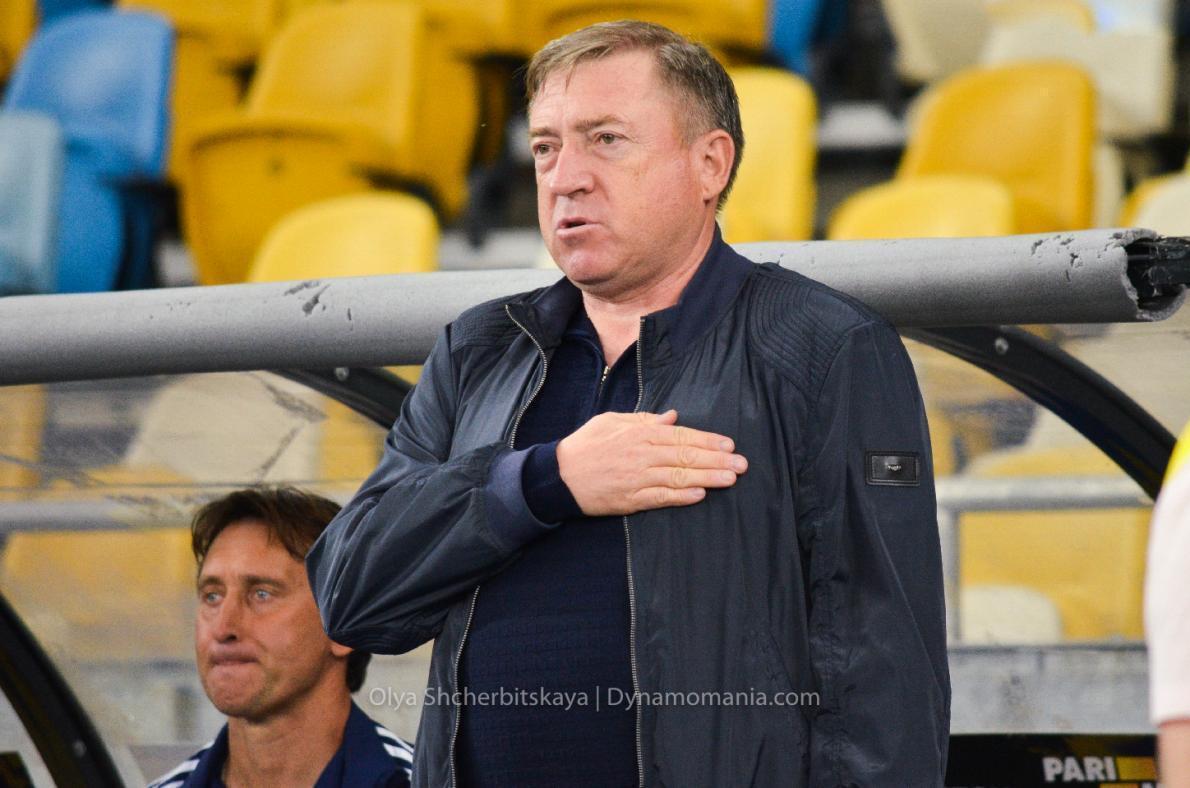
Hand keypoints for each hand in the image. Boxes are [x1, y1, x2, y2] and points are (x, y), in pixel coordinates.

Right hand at [556, 409, 746, 515]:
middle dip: (716, 460)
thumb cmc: (585, 445)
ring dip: (707, 478)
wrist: (558, 476)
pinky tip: (701, 495)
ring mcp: (637, 478)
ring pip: (678, 477)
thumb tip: (672, 417)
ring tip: (730, 479)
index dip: (707, 440)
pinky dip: (681, 497)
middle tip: (742, 463)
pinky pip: (660, 498)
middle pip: (686, 456)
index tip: (728, 444)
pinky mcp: (630, 500)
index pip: (680, 436)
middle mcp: (641, 454)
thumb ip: (644, 419)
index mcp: (639, 433)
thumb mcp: (612, 421)